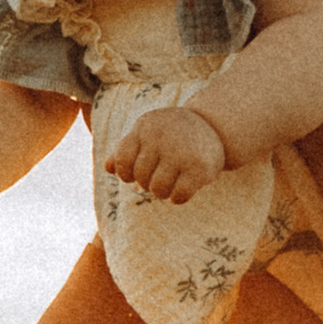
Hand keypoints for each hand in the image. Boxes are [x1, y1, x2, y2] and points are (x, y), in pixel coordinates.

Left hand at [101, 106, 228, 204]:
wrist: (214, 125)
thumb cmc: (173, 133)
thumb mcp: (148, 134)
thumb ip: (127, 149)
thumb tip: (108, 167)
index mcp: (145, 127)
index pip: (122, 160)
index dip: (125, 173)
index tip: (134, 174)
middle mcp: (161, 137)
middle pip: (140, 177)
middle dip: (148, 182)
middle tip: (161, 175)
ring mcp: (181, 152)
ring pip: (158, 189)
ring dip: (163, 192)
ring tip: (172, 182)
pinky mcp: (199, 167)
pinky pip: (178, 196)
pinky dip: (178, 198)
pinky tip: (185, 188)